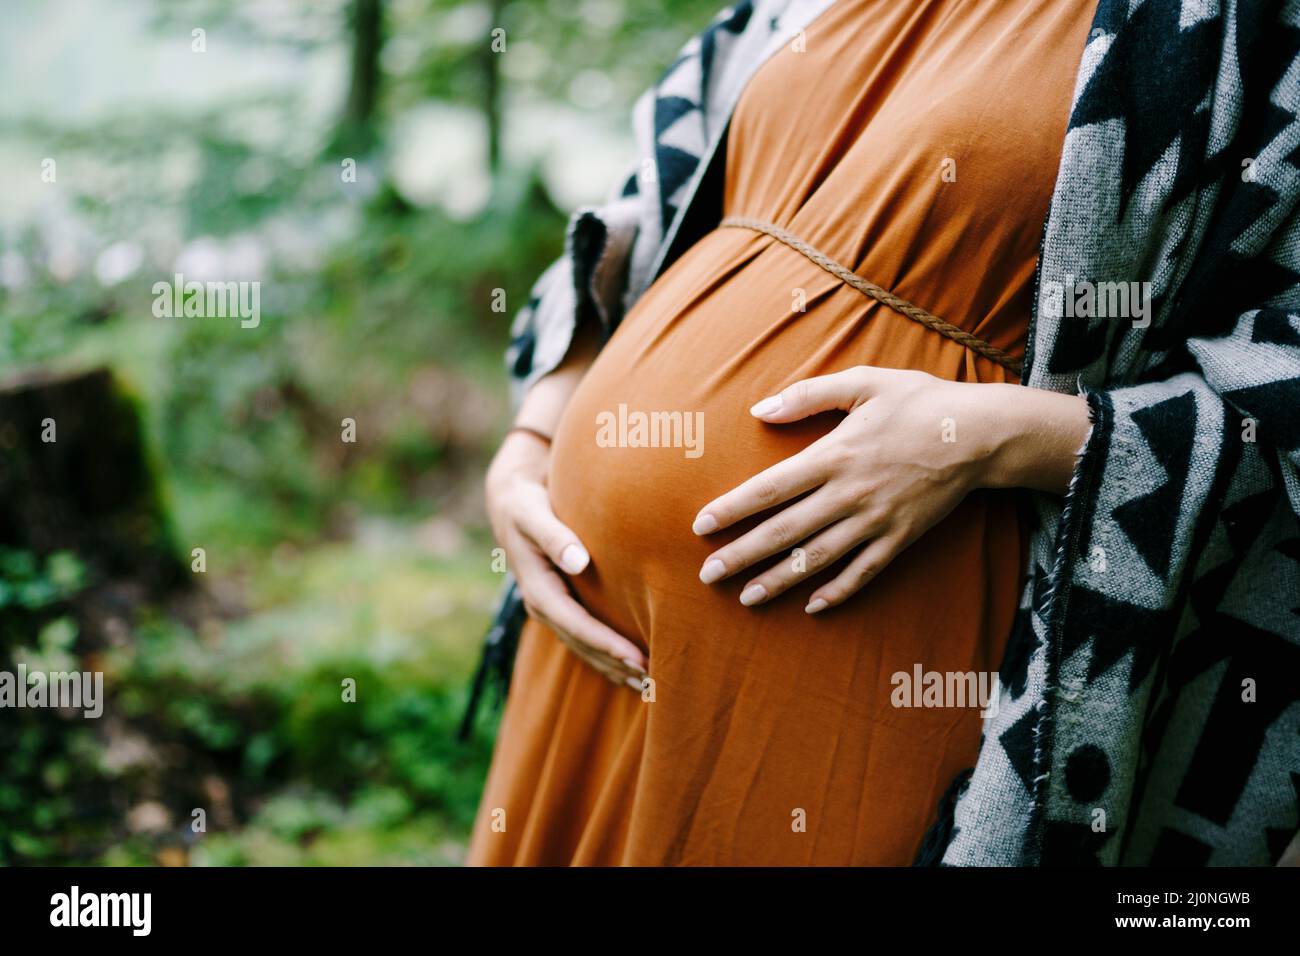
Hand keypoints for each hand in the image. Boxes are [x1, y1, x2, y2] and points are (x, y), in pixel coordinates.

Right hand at [486, 430, 646, 686]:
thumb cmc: (526, 505)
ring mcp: (550, 608)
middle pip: (582, 645)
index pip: (577, 625)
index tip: (637, 658)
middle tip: (653, 681)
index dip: (606, 644)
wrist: (510, 504)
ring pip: (583, 647)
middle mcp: (542, 605)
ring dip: (612, 667)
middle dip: (614, 664)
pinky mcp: (560, 605)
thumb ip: (554, 536)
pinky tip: (627, 667)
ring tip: (646, 685)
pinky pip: (583, 637)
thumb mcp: (534, 515)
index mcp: (537, 588)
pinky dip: (605, 654)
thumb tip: (577, 561)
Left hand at [692, 366, 1089, 612]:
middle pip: (784, 531)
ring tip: (746, 597)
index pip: (770, 488)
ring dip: (779, 580)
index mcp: (834, 455)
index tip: (701, 526)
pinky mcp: (901, 538)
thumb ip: (808, 395)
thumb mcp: (864, 383)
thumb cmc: (920, 402)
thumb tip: (759, 409)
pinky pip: (864, 572)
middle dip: (742, 555)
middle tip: (708, 575)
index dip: (733, 509)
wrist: (981, 435)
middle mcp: (849, 494)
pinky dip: (838, 591)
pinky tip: (812, 606)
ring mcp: (875, 521)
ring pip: (817, 558)